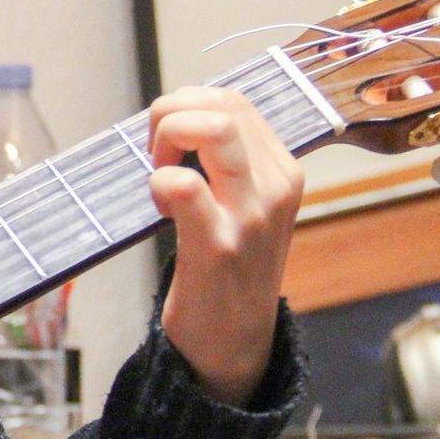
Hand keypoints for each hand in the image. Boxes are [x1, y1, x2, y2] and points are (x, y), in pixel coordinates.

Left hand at [147, 87, 303, 406]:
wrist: (233, 339)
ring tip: (160, 177)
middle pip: (222, 104)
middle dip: (171, 115)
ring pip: (213, 129)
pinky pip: (183, 186)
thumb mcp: (241, 201)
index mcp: (282, 169)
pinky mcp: (218, 245)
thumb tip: (178, 113)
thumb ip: (223, 158)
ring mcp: (252, 215)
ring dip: (167, 140)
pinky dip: (159, 184)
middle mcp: (277, 185)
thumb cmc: (226, 263)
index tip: (169, 145)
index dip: (187, 106)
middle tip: (157, 158)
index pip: (233, 99)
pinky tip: (161, 210)